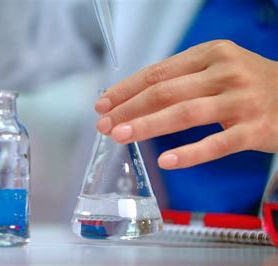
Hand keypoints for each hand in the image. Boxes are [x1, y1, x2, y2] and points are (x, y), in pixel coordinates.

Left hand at [95, 40, 277, 169]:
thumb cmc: (249, 83)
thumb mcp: (218, 67)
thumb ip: (182, 77)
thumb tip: (135, 97)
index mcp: (210, 54)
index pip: (157, 72)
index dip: (126, 89)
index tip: (103, 104)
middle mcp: (224, 73)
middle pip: (165, 92)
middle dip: (128, 109)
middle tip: (104, 125)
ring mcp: (241, 101)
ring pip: (184, 114)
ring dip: (147, 126)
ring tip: (121, 136)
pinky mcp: (256, 129)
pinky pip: (216, 144)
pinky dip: (189, 154)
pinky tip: (165, 161)